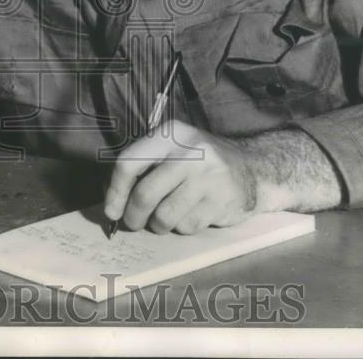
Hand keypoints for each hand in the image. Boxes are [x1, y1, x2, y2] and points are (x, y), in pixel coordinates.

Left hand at [103, 120, 258, 234]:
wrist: (252, 169)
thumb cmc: (200, 163)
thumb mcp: (172, 151)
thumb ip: (142, 168)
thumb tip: (112, 201)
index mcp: (170, 134)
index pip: (129, 162)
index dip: (115, 191)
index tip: (111, 211)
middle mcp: (189, 152)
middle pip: (145, 195)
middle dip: (134, 216)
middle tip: (133, 223)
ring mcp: (208, 177)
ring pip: (164, 216)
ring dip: (159, 225)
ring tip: (166, 216)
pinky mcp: (221, 201)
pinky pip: (187, 227)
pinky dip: (183, 227)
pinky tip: (192, 214)